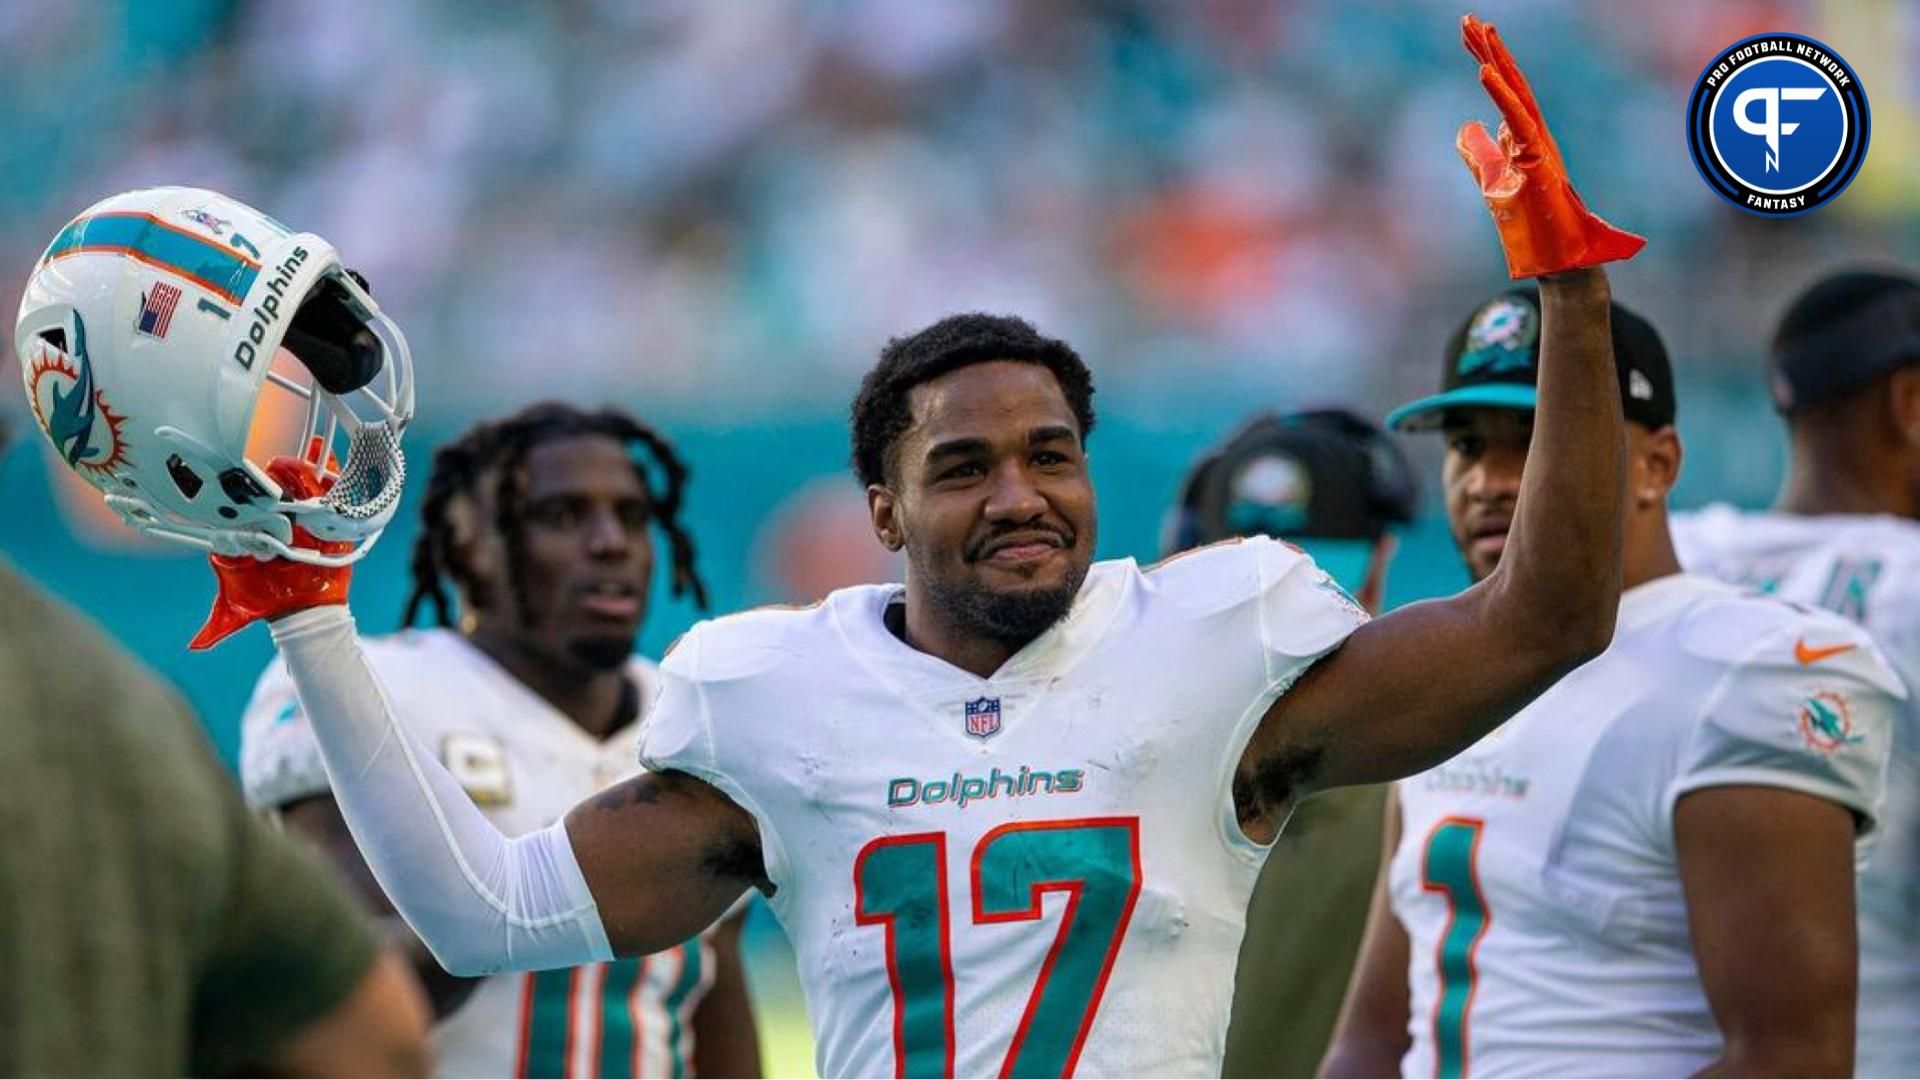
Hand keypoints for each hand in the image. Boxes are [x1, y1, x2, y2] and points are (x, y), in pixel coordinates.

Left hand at [190, 457, 352, 649]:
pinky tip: (319, 451)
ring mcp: (298, 516)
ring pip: (297, 486)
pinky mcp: (325, 516)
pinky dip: (322, 467)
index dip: (244, 492)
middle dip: (275, 480)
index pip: (244, 504)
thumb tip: (194, 645)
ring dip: (298, 473)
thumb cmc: (269, 602)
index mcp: (249, 533)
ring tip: (297, 467)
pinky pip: (324, 486)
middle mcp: (272, 520)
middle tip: (275, 473)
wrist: (306, 610)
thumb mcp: (238, 609)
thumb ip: (216, 626)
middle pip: (273, 489)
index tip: (243, 482)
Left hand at [1457, 14, 1644, 278]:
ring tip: (1477, 33)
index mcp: (1525, 138)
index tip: (1468, 35)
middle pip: (1511, 83)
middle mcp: (1535, 135)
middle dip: (1489, 50)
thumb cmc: (1531, 226)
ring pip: (1517, 94)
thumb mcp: (1493, 183)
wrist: (1556, 261)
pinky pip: (1518, 121)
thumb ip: (1480, 155)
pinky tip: (1484, 72)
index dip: (1487, 61)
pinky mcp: (1538, 163)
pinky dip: (1502, 95)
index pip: (1505, 91)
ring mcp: (1539, 147)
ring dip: (1496, 61)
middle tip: (1467, 20)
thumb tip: (1465, 126)